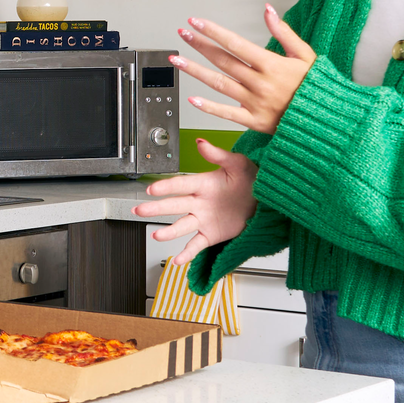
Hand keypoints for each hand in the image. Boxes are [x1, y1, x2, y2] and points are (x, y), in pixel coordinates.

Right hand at [131, 140, 258, 259]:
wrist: (264, 200)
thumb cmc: (251, 179)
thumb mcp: (237, 163)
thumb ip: (218, 155)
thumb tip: (201, 143)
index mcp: (203, 184)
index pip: (180, 185)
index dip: (166, 187)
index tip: (152, 189)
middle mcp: (199, 203)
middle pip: (174, 205)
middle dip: (155, 208)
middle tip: (139, 209)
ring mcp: (203, 219)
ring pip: (181, 226)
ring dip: (168, 231)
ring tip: (157, 235)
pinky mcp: (210, 234)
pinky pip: (196, 244)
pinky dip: (187, 253)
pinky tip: (178, 259)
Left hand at [174, 8, 313, 134]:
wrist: (326, 120)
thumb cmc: (315, 86)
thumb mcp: (305, 54)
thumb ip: (284, 32)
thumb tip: (268, 9)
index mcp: (272, 64)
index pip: (236, 43)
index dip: (213, 31)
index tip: (196, 22)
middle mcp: (260, 83)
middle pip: (223, 61)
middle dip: (200, 45)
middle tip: (183, 34)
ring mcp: (255, 103)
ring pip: (219, 84)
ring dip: (195, 71)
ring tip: (177, 60)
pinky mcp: (254, 121)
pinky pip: (227, 114)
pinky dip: (208, 107)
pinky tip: (192, 98)